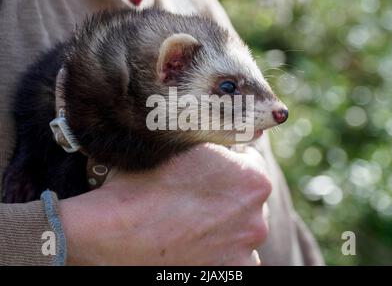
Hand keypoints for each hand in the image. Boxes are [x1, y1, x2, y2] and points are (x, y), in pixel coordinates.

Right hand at [59, 143, 270, 264]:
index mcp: (251, 178)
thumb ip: (212, 143)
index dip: (227, 163)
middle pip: (246, 200)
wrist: (112, 232)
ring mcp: (245, 250)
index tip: (208, 170)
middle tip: (195, 198)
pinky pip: (234, 258)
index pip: (250, 162)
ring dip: (225, 226)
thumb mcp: (180, 147)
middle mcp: (257, 217)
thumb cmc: (142, 186)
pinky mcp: (230, 273)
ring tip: (192, 223)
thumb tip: (224, 141)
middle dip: (227, 196)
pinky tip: (194, 243)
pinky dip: (219, 252)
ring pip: (241, 230)